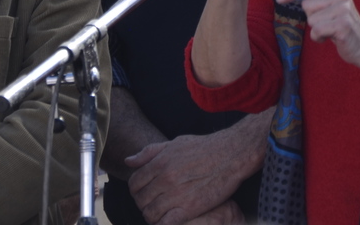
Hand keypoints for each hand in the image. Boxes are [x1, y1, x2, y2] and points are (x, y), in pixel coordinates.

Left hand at [125, 125, 257, 224]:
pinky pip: (165, 223)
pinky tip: (169, 219)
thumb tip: (128, 161)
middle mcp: (165, 178)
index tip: (145, 192)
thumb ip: (150, 152)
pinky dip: (163, 224)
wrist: (231, 155)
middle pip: (140, 200)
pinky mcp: (189, 208)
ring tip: (162, 212)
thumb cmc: (204, 148)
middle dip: (144, 203)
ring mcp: (176, 194)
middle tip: (154, 203)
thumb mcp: (175, 143)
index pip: (134, 183)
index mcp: (160, 162)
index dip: (136, 190)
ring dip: (153, 215)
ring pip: (150, 213)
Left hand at [276, 0, 359, 80]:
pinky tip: (331, 38)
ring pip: (311, 20)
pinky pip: (317, 31)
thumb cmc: (343, 25)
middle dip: (313, 18)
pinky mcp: (343, 25)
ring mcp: (344, 9)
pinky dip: (319, 38)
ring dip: (317, 30)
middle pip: (307, 6)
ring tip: (330, 30)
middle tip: (328, 22)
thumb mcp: (330, 5)